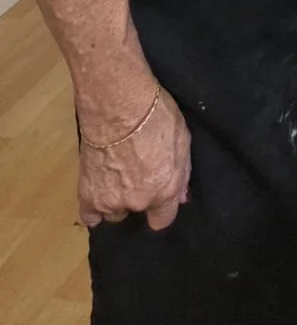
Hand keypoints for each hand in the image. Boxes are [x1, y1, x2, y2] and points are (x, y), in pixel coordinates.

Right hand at [78, 85, 191, 231]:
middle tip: (137, 174)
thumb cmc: (156, 115)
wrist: (118, 105)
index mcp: (164, 190)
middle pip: (138, 212)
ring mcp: (110, 201)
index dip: (161, 209)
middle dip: (140, 198)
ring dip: (117, 201)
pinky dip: (94, 209)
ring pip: (115, 213)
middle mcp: (138, 202)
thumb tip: (181, 197)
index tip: (159, 197)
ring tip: (117, 178)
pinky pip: (90, 216)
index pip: (163, 219)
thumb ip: (182, 173)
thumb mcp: (182, 139)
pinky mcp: (87, 194)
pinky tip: (99, 195)